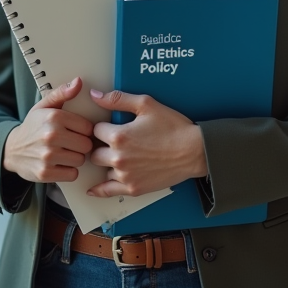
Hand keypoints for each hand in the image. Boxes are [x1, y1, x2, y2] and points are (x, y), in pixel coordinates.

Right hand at [3, 78, 94, 183]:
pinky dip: (68, 171)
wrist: (11, 150)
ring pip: (80, 160)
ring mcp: (47, 156)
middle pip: (86, 145)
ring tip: (63, 153)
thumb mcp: (44, 106)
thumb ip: (62, 93)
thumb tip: (79, 81)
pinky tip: (59, 164)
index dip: (83, 131)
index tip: (75, 131)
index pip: (88, 127)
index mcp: (54, 117)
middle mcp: (51, 135)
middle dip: (81, 145)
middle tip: (70, 144)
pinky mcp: (45, 173)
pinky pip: (72, 174)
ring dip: (75, 158)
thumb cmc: (33, 127)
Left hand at [86, 89, 207, 197]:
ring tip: (119, 158)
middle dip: (101, 146)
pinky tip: (93, 188)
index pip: (95, 130)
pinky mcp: (134, 188)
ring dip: (106, 163)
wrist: (195, 151)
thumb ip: (118, 99)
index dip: (103, 127)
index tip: (110, 127)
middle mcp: (118, 158)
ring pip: (101, 169)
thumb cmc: (174, 127)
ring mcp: (125, 175)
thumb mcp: (146, 104)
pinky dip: (99, 189)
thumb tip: (95, 95)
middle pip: (94, 152)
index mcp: (119, 136)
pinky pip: (108, 191)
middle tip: (113, 143)